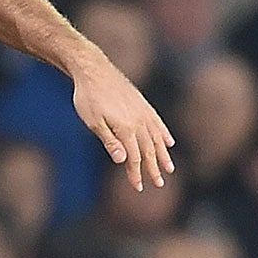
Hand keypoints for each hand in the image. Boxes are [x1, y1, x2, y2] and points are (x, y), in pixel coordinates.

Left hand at [71, 53, 174, 191]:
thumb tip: (122, 160)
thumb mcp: (93, 121)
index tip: (139, 187)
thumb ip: (109, 141)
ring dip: (162, 154)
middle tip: (159, 183)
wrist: (94, 70)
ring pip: (156, 137)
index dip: (136, 173)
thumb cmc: (87, 97)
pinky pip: (157, 122)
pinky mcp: (142, 104)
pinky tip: (168, 142)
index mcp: (126, 128)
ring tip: (169, 167)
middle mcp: (139, 121)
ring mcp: (142, 112)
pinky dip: (163, 134)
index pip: (134, 157)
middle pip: (148, 150)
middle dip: (153, 168)